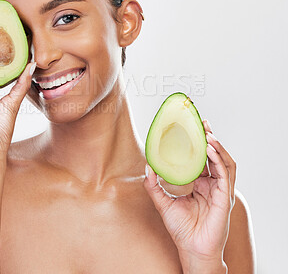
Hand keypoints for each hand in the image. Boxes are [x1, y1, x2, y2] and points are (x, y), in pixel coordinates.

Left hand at [143, 119, 235, 269]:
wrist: (191, 249)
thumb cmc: (181, 229)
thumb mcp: (163, 203)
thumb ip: (154, 186)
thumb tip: (147, 167)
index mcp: (200, 184)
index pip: (202, 158)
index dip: (199, 143)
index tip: (192, 127)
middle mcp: (212, 185)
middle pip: (214, 156)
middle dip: (209, 138)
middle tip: (201, 122)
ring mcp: (220, 190)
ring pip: (223, 162)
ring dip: (216, 146)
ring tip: (206, 133)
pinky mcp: (224, 197)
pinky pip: (225, 174)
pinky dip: (218, 159)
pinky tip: (210, 149)